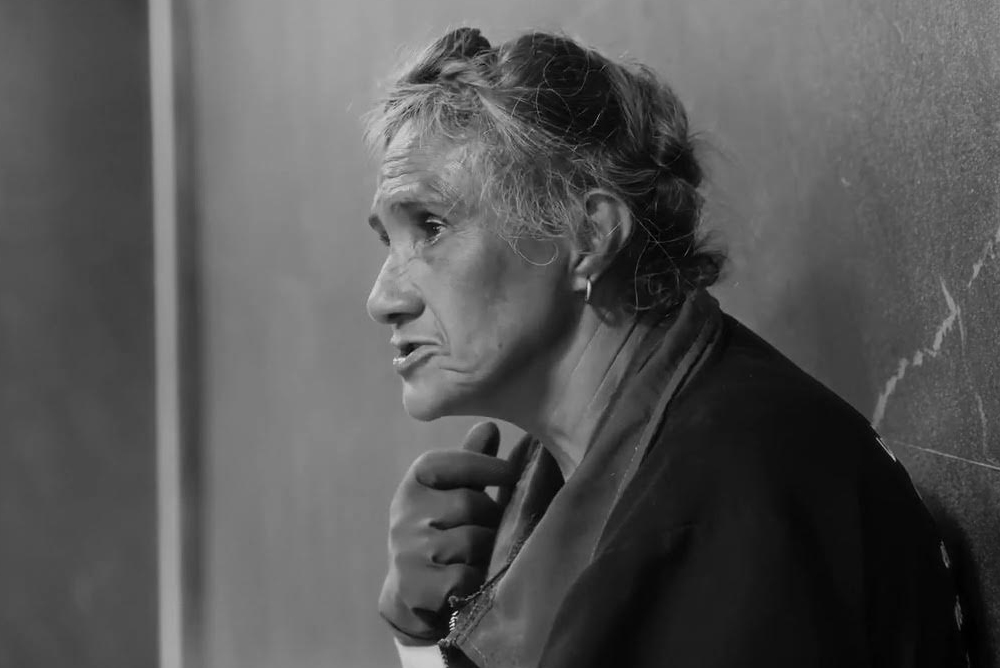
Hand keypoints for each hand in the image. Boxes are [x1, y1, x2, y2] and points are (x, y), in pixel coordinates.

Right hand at [378, 422, 514, 644]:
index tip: (512, 472)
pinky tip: (472, 580)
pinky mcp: (416, 588)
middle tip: (497, 527)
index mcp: (414, 484)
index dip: (484, 465)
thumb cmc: (444, 533)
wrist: (411, 594)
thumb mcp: (455, 494)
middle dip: (490, 516)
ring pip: (470, 541)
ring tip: (485, 554)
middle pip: (467, 504)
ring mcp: (407, 552)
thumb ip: (472, 463)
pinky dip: (476, 579)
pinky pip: (465, 577)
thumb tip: (490, 425)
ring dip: (486, 550)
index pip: (448, 463)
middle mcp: (404, 515)